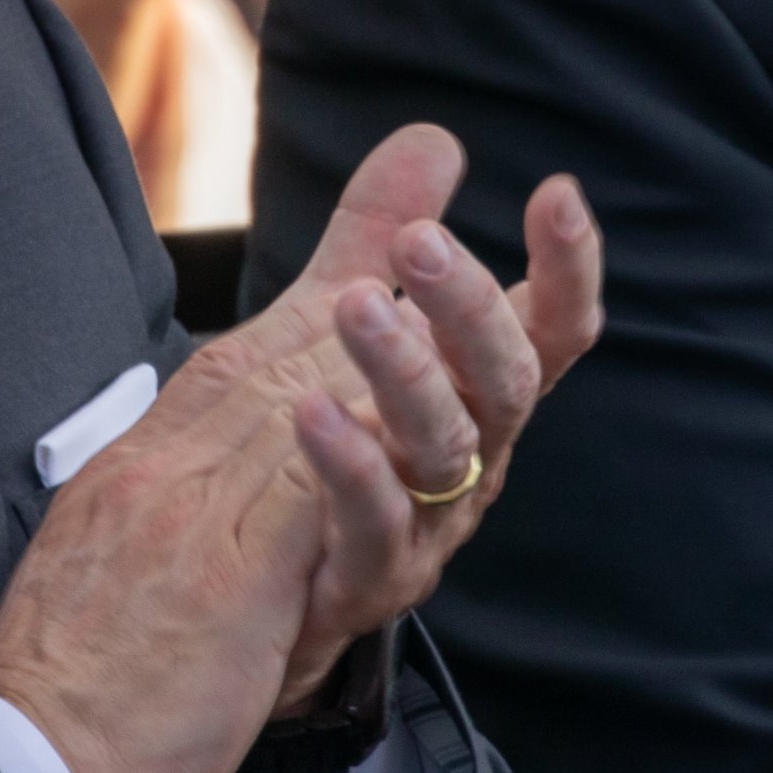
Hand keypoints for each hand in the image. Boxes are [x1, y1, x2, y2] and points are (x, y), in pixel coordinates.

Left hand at [0, 125, 603, 772]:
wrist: (205, 634)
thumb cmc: (286, 469)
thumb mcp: (325, 337)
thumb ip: (373, 235)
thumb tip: (435, 139)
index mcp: (464, 403)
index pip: (543, 331)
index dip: (566, 268)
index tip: (557, 193)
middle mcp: (461, 470)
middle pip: (504, 382)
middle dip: (470, 307)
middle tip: (417, 248)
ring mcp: (417, 536)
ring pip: (447, 450)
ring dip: (409, 373)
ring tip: (356, 311)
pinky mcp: (354, 590)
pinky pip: (370, 525)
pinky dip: (347, 463)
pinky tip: (307, 409)